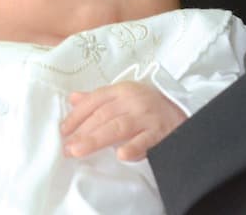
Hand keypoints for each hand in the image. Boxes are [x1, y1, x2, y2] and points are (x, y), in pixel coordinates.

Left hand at [60, 81, 187, 161]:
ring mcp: (146, 117)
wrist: (182, 111)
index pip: (94, 101)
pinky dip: (133, 148)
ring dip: (96, 139)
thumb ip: (98, 99)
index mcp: (122, 90)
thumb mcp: (124, 96)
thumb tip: (73, 98)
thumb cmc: (147, 105)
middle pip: (103, 115)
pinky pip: (145, 141)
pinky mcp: (160, 133)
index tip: (63, 131)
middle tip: (66, 148)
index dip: (76, 115)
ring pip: (118, 127)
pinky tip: (120, 155)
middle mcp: (133, 101)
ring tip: (78, 151)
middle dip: (82, 132)